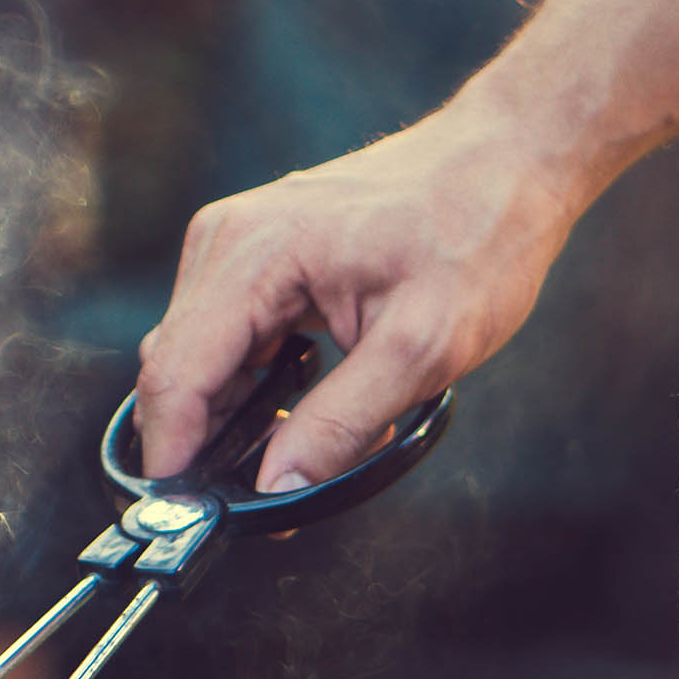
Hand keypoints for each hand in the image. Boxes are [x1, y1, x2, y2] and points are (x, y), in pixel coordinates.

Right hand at [131, 103, 588, 491]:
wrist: (504, 161)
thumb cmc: (475, 237)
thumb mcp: (422, 349)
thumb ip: (340, 423)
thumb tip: (275, 487)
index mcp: (255, 254)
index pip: (176, 373)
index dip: (173, 455)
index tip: (191, 517)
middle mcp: (227, 239)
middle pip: (175, 367)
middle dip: (206, 441)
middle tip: (266, 501)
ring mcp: (236, 240)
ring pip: (197, 355)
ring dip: (234, 411)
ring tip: (308, 441)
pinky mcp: (254, 250)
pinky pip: (225, 333)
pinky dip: (253, 379)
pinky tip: (308, 401)